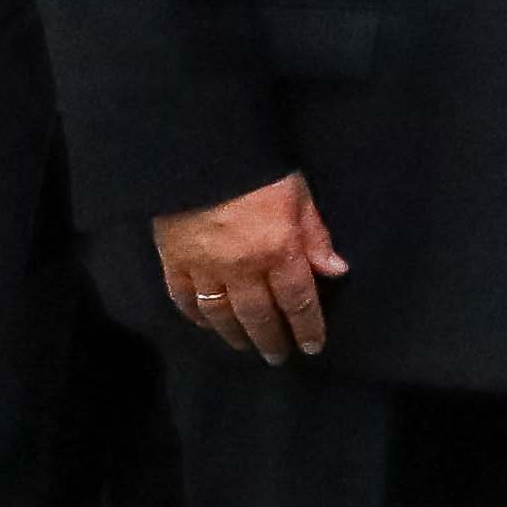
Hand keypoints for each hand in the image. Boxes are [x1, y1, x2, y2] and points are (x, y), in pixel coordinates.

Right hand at [153, 171, 344, 361]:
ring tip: (245, 346)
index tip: (312, 346)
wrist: (198, 148)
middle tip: (278, 357)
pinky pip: (183, 297)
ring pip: (221, 314)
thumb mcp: (299, 195)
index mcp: (279, 251)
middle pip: (259, 316)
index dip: (307, 327)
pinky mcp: (172, 259)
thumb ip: (316, 236)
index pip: (298, 301)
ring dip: (235, 334)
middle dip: (271, 340)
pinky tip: (205, 324)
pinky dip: (195, 315)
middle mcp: (242, 268)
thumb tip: (335, 271)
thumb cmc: (259, 167)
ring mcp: (204, 267)